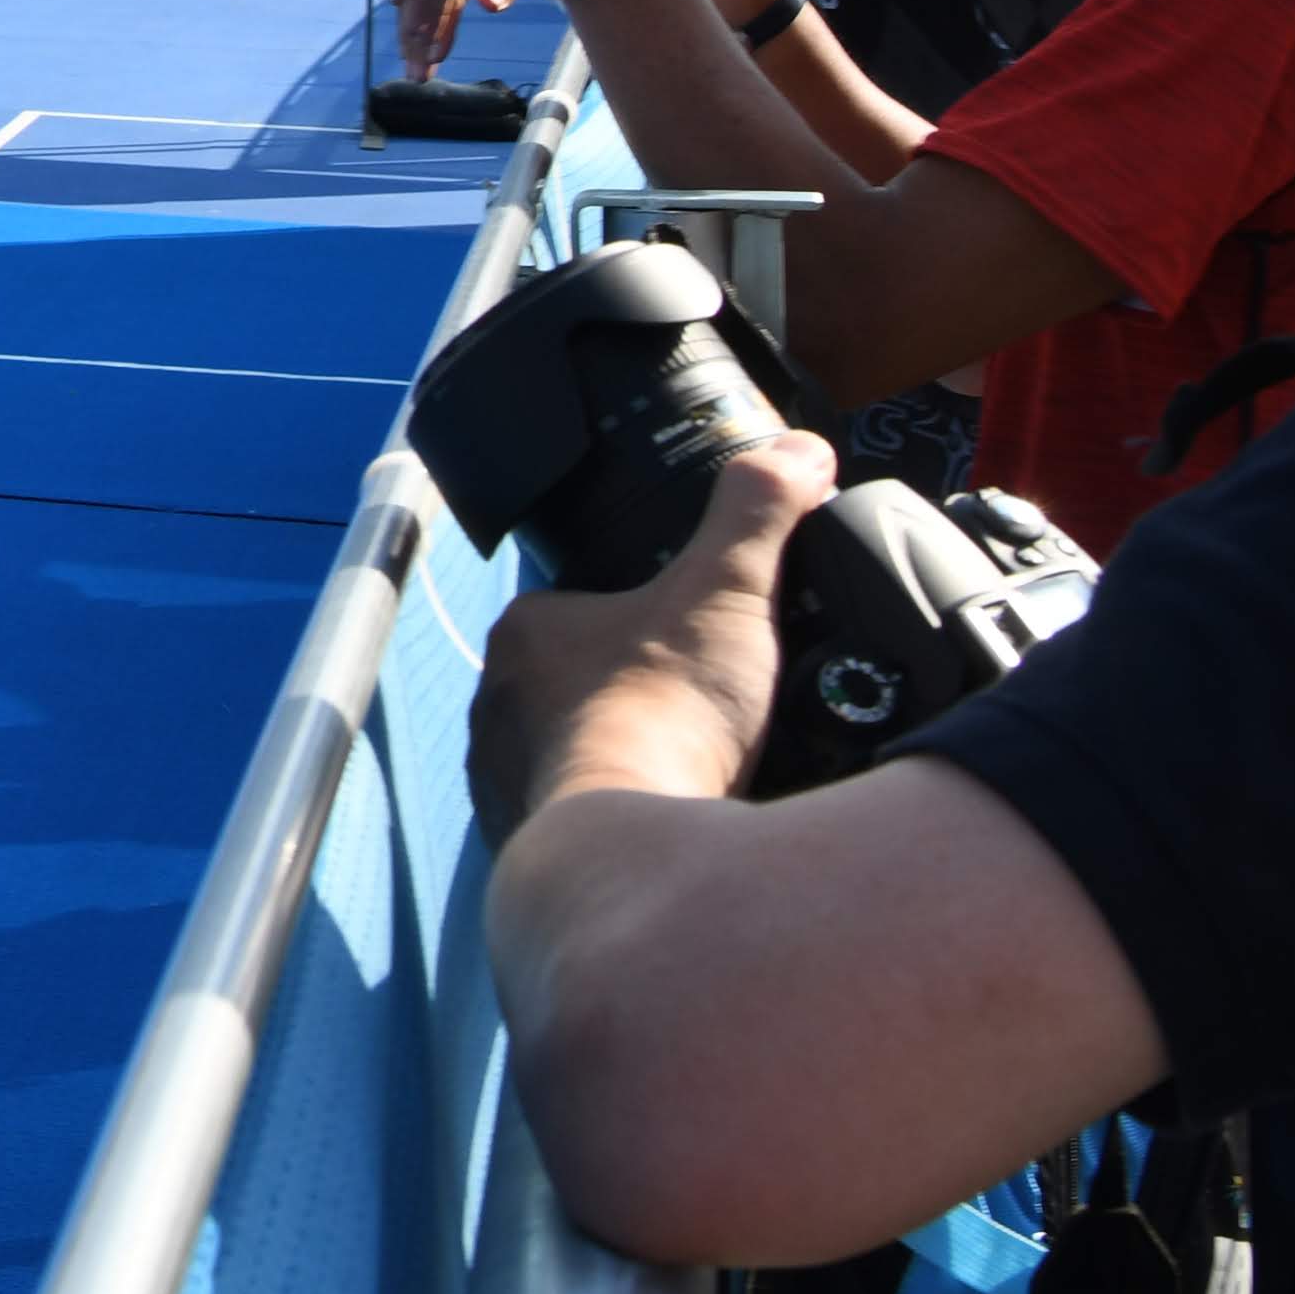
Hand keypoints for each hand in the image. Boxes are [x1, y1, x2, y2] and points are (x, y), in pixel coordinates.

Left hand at [466, 433, 832, 845]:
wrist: (634, 843)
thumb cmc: (664, 711)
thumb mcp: (725, 589)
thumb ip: (757, 513)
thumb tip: (798, 450)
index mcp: (527, 632)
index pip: (581, 601)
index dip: (643, 609)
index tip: (696, 628)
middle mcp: (496, 702)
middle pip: (581, 678)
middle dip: (639, 685)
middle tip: (709, 697)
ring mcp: (504, 775)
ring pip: (575, 747)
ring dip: (627, 751)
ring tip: (698, 757)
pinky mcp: (523, 838)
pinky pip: (576, 814)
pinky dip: (619, 810)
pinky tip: (668, 811)